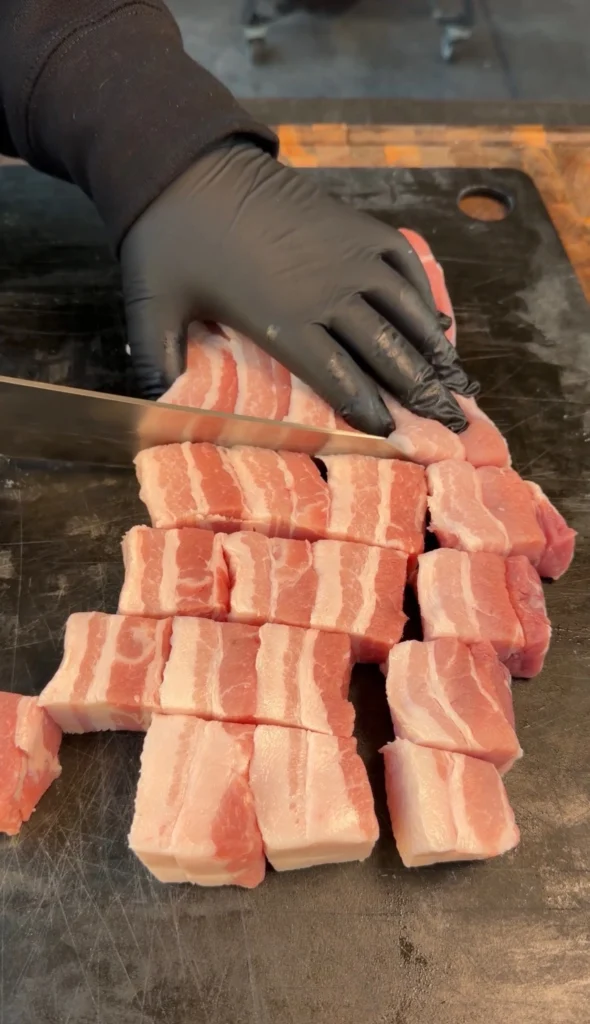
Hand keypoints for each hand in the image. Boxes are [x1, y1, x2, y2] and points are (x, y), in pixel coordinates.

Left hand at [121, 141, 475, 435]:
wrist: (187, 162)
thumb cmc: (169, 239)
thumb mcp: (153, 308)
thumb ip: (159, 364)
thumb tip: (157, 415)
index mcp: (282, 318)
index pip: (338, 377)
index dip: (368, 409)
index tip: (394, 435)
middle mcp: (327, 290)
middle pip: (386, 351)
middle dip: (420, 392)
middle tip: (451, 423)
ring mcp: (348, 253)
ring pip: (404, 312)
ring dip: (434, 352)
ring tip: (460, 384)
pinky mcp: (355, 224)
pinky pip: (404, 265)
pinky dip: (424, 297)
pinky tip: (437, 325)